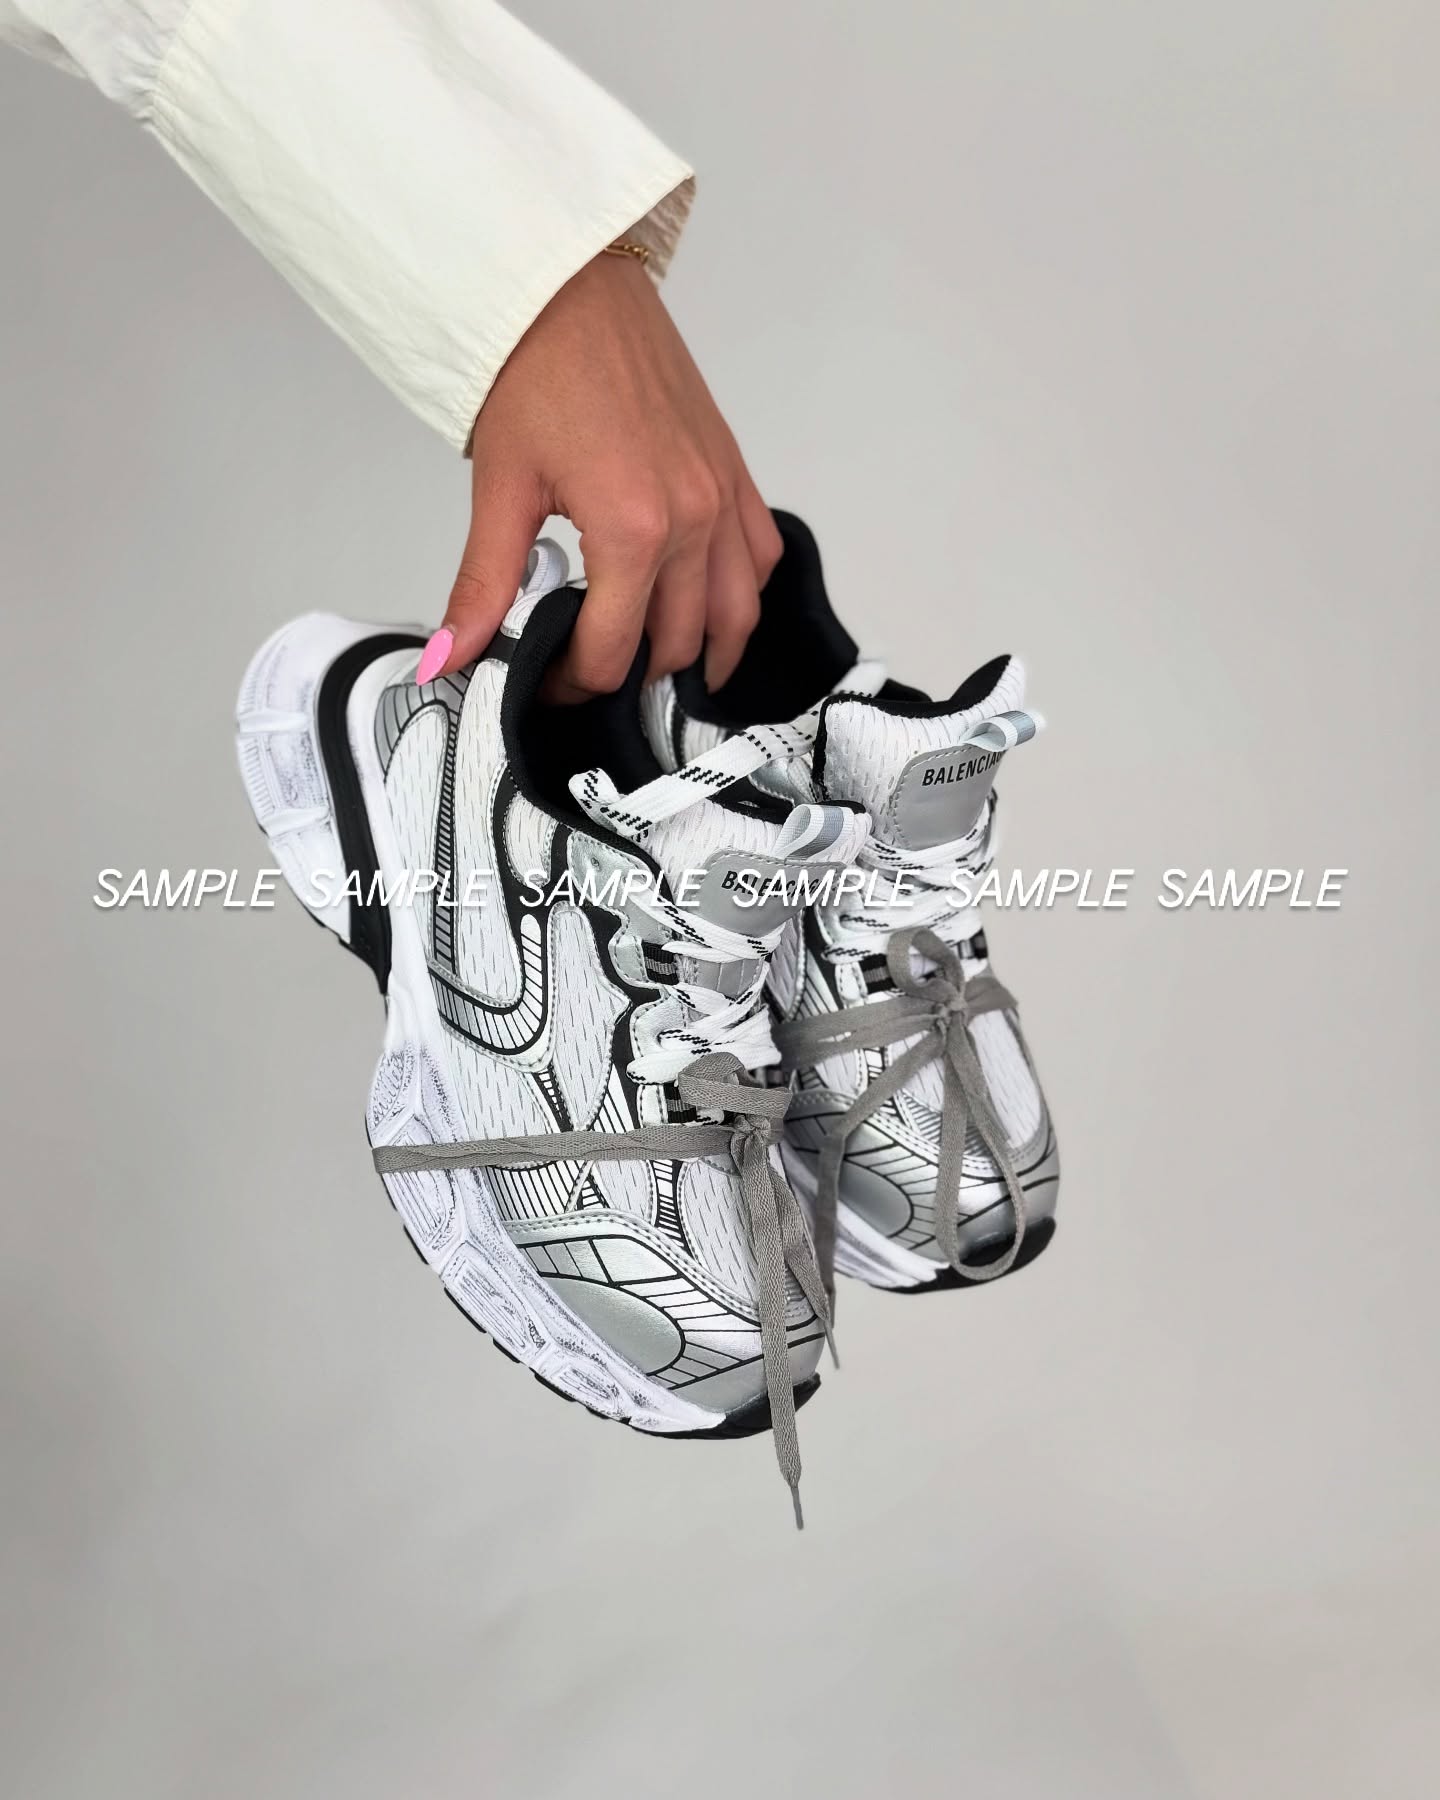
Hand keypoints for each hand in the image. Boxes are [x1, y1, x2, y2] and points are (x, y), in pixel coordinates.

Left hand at [416, 250, 781, 700]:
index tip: (546, 683)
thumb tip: (449, 656)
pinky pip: (758, 556)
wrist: (569, 285)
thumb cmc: (533, 370)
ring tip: (662, 670)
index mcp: (634, 529)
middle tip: (588, 673)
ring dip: (701, 652)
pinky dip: (740, 594)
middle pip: (675, 643)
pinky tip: (708, 606)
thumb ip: (484, 585)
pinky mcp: (733, 469)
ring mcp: (722, 494)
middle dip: (631, 673)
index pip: (614, 651)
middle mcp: (693, 518)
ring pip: (735, 613)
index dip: (575, 684)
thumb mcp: (501, 489)